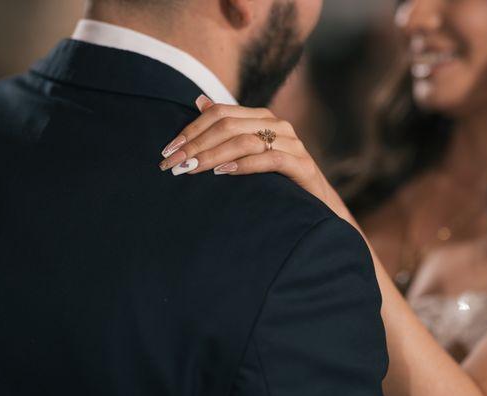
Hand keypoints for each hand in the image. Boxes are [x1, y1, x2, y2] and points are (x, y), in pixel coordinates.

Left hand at [158, 95, 340, 209]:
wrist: (317, 204)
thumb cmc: (279, 179)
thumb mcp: (251, 151)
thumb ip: (228, 126)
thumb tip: (199, 100)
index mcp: (262, 118)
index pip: (221, 114)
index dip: (191, 129)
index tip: (168, 150)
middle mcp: (277, 126)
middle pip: (229, 125)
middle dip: (196, 144)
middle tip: (172, 164)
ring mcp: (292, 144)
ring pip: (246, 141)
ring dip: (213, 155)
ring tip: (190, 168)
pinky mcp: (302, 165)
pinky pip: (270, 159)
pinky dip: (244, 165)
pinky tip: (223, 173)